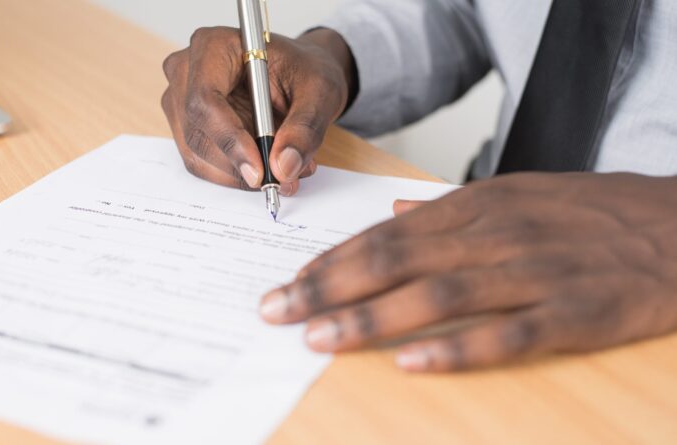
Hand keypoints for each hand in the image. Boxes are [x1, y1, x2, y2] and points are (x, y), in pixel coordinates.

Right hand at [161, 27, 354, 194]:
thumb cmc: (304, 71)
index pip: (205, 100)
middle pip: (197, 133)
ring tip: (285, 170)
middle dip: (239, 165)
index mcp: (213, 46)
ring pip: (198, 155)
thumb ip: (305, 128)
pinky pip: (203, 163)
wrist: (298, 75)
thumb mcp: (320, 92)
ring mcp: (181, 101)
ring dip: (240, 174)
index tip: (259, 171)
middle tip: (283, 178)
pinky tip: (266, 166)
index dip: (230, 140)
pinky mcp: (187, 127)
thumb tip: (284, 166)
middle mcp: (186, 72)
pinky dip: (235, 174)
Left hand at [259, 173, 676, 371]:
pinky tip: (410, 364)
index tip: (290, 281)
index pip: (386, 232)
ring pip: (437, 295)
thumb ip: (451, 207)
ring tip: (319, 337)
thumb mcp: (516, 193)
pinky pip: (506, 335)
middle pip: (395, 260)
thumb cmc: (589, 212)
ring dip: (371, 317)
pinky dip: (455, 350)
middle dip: (328, 287)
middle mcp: (496, 234)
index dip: (333, 259)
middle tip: (277, 311)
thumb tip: (396, 210)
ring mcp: (534, 273)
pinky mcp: (574, 314)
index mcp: (478, 206)